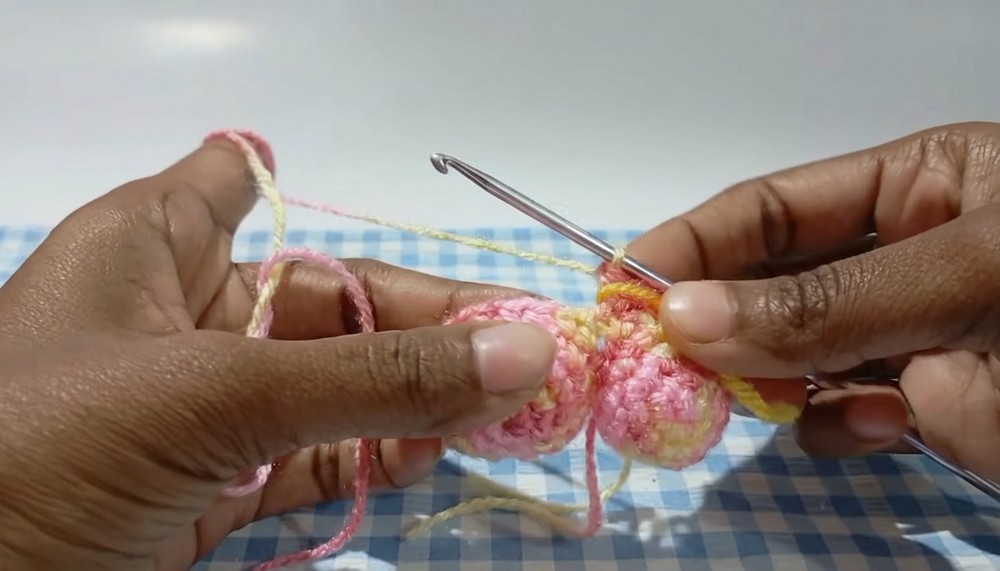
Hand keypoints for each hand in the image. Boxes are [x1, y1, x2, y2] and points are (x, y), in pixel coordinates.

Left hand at [0, 138, 556, 568]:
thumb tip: (524, 351)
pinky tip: (428, 455)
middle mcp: (179, 319)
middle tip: (527, 350)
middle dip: (423, 325)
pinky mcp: (215, 488)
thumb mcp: (215, 398)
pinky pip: (316, 456)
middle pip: (326, 301)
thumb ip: (374, 378)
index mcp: (149, 249)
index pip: (234, 185)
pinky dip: (374, 458)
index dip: (311, 189)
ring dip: (412, 400)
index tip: (396, 216)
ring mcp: (200, 410)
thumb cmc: (45, 456)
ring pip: (332, 385)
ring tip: (497, 412)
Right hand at [628, 121, 999, 482]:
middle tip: (656, 360)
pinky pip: (839, 415)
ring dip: (774, 381)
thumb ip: (824, 303)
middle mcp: (897, 255)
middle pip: (768, 285)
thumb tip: (680, 319)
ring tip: (770, 398)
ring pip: (792, 356)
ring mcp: (905, 334)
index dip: (693, 244)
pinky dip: (839, 427)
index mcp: (914, 185)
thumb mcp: (963, 278)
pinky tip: (883, 427)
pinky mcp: (919, 409)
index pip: (772, 208)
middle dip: (718, 324)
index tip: (621, 287)